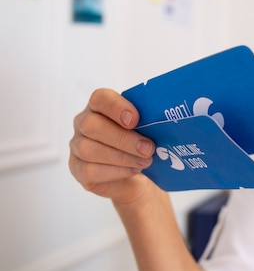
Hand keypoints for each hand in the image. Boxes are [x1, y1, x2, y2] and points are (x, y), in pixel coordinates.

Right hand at [69, 88, 156, 203]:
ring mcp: (77, 146)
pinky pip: (90, 170)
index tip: (135, 120)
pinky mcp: (77, 169)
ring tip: (145, 161)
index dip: (116, 107)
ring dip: (122, 157)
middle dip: (123, 138)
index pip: (100, 98)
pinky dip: (115, 171)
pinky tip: (133, 170)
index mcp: (99, 106)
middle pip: (91, 125)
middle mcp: (83, 123)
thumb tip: (160, 119)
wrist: (138, 172)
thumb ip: (148, 119)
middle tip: (148, 148)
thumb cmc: (141, 142)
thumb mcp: (146, 127)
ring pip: (89, 149)